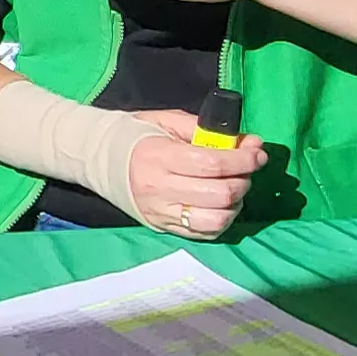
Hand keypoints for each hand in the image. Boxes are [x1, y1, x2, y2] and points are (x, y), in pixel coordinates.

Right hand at [122, 109, 268, 239]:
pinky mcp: (163, 227)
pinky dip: (222, 220)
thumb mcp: (167, 122)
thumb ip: (205, 129)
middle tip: (246, 169)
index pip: (212, 164)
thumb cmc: (136, 135)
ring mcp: (161, 212)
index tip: (258, 153)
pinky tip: (221, 205)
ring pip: (216, 219)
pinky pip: (205, 233)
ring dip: (235, 204)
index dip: (243, 159)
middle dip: (243, 180)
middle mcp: (160, 189)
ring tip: (234, 189)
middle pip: (219, 193)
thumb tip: (247, 142)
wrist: (98, 159)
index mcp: (160, 157)